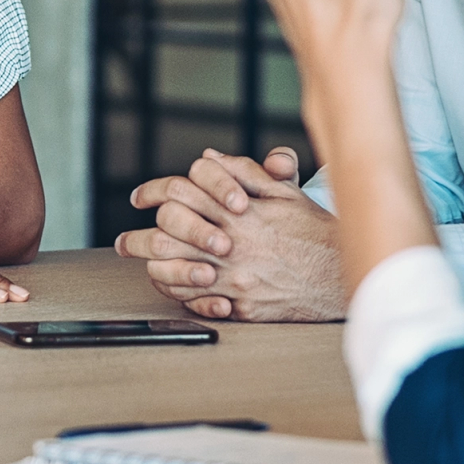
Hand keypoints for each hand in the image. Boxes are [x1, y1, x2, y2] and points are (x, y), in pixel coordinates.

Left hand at [113, 147, 344, 320]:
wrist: (339, 277)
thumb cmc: (312, 232)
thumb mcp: (284, 192)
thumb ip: (244, 172)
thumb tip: (207, 160)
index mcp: (239, 210)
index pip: (182, 191)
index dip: (154, 191)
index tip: (141, 198)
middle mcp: (231, 242)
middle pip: (166, 232)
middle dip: (137, 236)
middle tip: (124, 241)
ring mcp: (232, 276)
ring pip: (170, 268)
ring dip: (148, 265)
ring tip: (137, 266)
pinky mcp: (237, 304)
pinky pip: (191, 299)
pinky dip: (173, 290)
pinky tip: (169, 284)